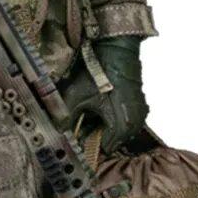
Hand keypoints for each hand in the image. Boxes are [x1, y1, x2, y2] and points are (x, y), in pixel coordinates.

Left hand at [61, 36, 148, 153]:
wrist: (117, 49)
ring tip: (91, 111)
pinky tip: (102, 104)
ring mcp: (140, 115)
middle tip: (82, 121)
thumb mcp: (76, 96)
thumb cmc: (99, 71)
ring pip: (118, 130)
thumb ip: (65, 118)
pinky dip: (113, 116)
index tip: (77, 135)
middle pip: (111, 140)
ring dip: (104, 125)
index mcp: (122, 126)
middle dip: (95, 134)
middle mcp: (135, 124)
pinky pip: (125, 119)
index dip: (87, 143)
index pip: (103, 149)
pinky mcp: (140, 105)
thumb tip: (57, 131)